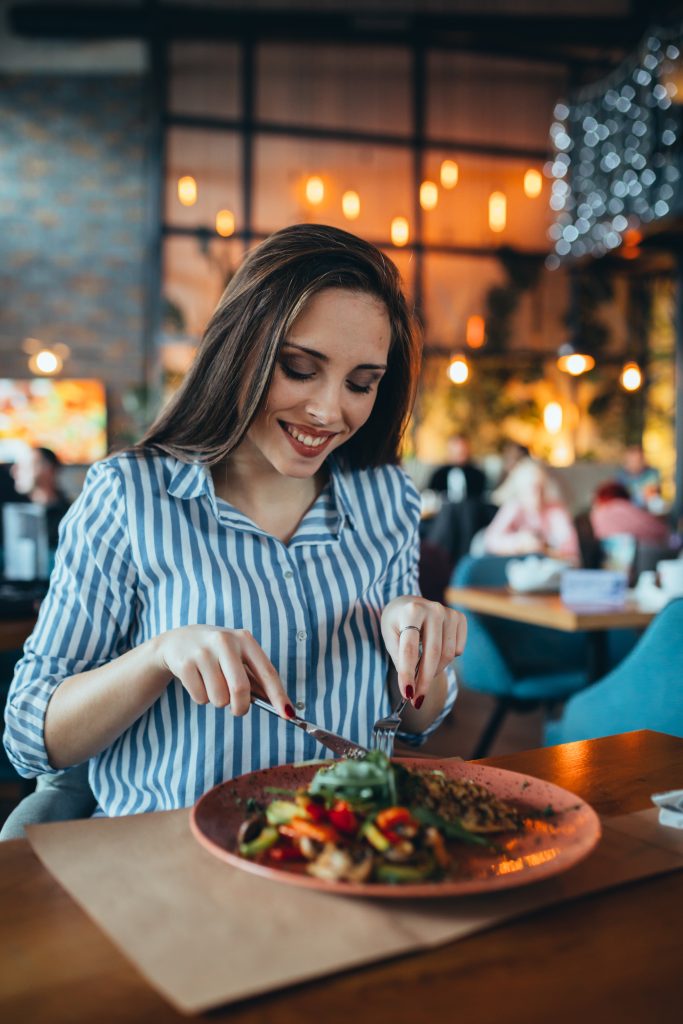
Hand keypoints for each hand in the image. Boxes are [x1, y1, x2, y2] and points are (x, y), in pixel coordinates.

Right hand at [154, 625, 292, 717]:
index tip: (288, 715)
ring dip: (218, 701)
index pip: (267, 672)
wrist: (178, 641)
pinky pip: (200, 698)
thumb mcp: (238, 656)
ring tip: (212, 685)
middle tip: (237, 709)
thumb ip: (255, 678)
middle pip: (240, 689)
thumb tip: (277, 706)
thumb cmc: (217, 653)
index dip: (279, 696)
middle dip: (241, 707)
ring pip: (219, 698)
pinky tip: (198, 682)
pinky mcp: (185, 663)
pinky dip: (202, 698)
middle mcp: (224, 642)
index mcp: (244, 639)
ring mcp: (203, 652)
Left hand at [381, 596, 466, 705]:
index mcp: (411, 611)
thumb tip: (413, 684)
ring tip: (422, 674)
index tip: (407, 695)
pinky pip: (458, 650)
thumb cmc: (396, 623)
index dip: (408, 674)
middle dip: (424, 681)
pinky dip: (446, 660)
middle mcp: (433, 609)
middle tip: (417, 700)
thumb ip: (400, 658)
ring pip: (447, 655)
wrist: (408, 603)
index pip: (410, 649)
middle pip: (432, 654)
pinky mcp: (460, 618)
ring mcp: (449, 613)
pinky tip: (435, 655)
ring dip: (434, 671)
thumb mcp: (390, 637)